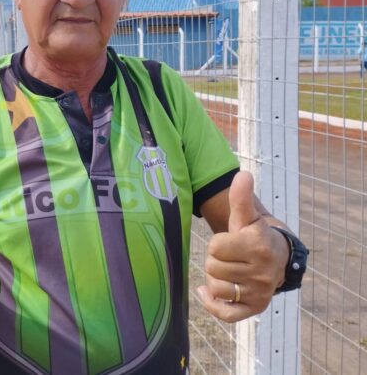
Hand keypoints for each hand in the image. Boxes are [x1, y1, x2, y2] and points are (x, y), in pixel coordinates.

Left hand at [197, 171, 288, 321]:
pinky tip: (206, 292)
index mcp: (257, 245)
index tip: (229, 241)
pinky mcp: (255, 308)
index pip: (215, 247)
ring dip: (215, 279)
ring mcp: (258, 292)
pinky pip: (226, 314)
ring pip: (217, 288)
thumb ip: (241, 198)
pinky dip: (213, 304)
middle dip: (215, 260)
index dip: (217, 243)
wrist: (279, 259)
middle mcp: (261, 271)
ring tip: (227, 271)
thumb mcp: (247, 216)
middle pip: (213, 267)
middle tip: (229, 256)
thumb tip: (242, 174)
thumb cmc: (255, 234)